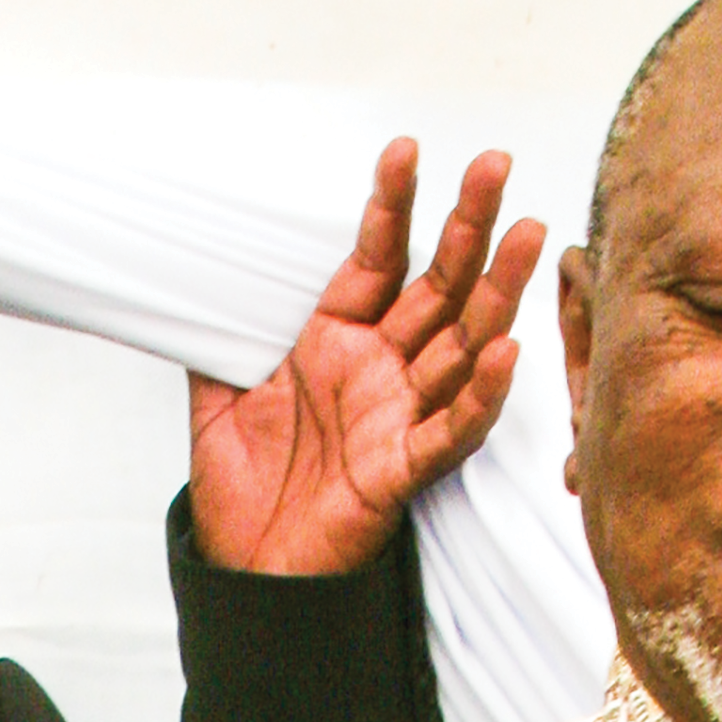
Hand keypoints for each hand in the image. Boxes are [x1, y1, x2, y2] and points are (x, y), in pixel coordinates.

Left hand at [187, 139, 545, 580]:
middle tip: (495, 165)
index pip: (375, 258)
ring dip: (497, 291)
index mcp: (335, 342)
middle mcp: (377, 371)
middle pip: (437, 286)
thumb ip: (217, 339)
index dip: (391, 206)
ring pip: (462, 344)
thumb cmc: (239, 492)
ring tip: (528, 233)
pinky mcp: (402, 470)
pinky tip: (505, 352)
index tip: (406, 150)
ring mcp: (396, 416)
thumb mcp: (215, 399)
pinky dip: (481, 395)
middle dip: (467, 225)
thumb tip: (193, 281)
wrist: (244, 571)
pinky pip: (451, 430)